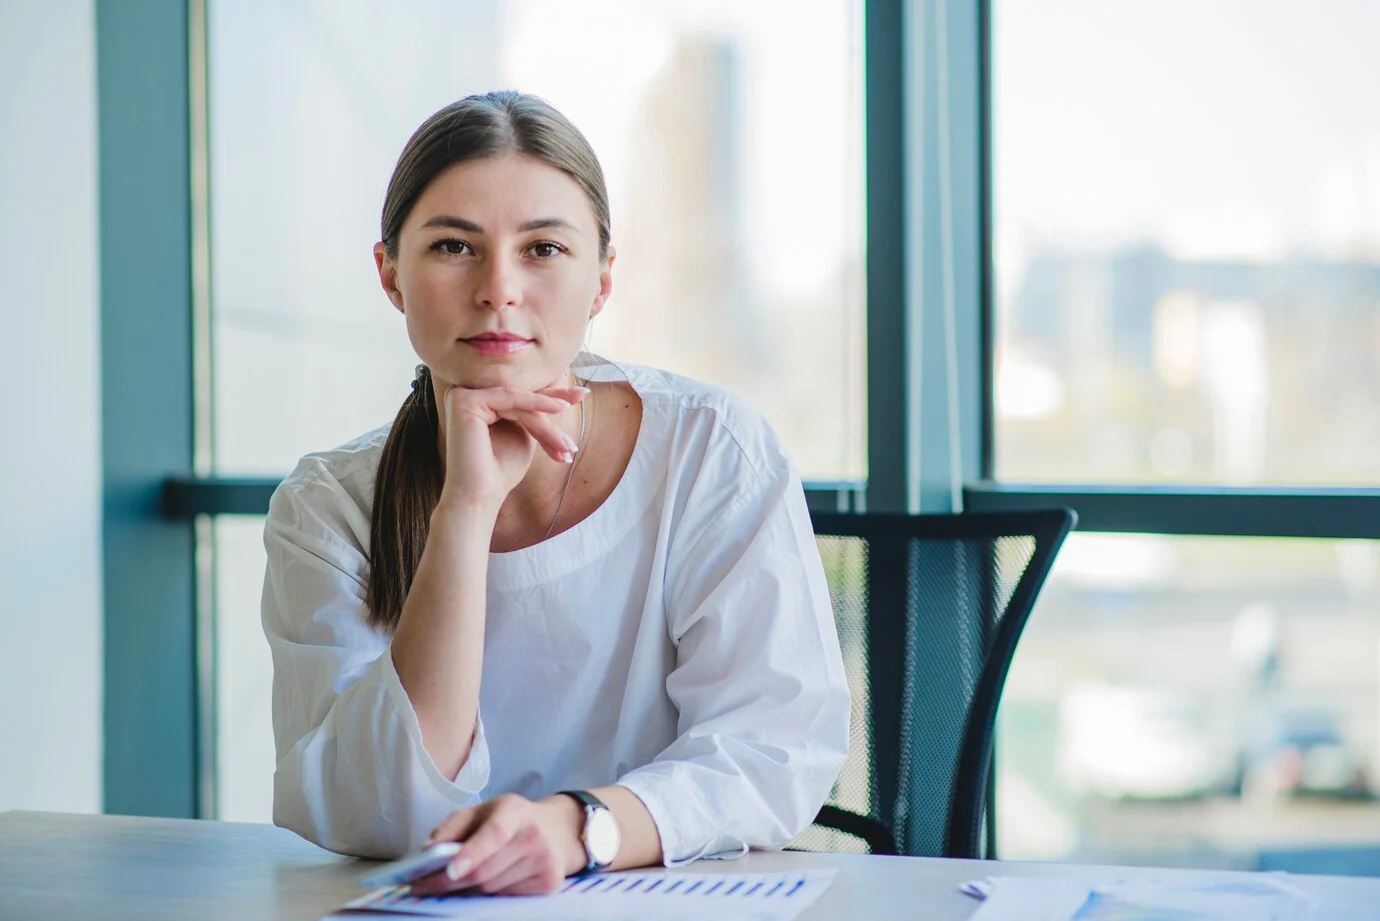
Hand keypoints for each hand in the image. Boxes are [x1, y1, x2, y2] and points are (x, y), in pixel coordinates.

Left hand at [409, 794, 584, 896]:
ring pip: (492, 889)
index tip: (449, 871)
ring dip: (470, 889)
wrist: (554, 830)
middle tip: (424, 887)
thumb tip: (428, 850)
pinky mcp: (550, 883)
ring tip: (459, 880)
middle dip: (450, 883)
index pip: (493, 834)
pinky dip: (491, 895)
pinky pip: (507, 898)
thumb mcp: (481, 812)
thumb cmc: (508, 820)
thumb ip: (453, 827)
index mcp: (513, 810)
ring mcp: (545, 861)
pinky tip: (490, 882)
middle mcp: (534, 834)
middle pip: (486, 872)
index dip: (471, 854)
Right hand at [436, 384, 588, 514]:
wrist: (480, 497)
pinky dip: (536, 404)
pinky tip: (559, 408)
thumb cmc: (501, 471)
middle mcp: (465, 394)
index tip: (580, 393)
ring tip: (568, 433)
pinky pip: (509, 398)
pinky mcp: (464, 400)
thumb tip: (560, 377)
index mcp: (476, 401)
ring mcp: (461, 395)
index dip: (550, 395)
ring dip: (546, 417)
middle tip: (583, 396)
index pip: (519, 395)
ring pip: (517, 399)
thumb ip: (535, 409)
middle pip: (519, 395)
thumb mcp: (526, 433)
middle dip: (554, 400)